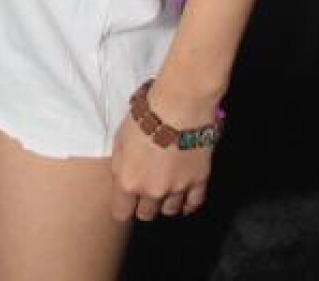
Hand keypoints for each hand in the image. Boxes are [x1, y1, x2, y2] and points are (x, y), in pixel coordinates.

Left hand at [109, 106, 212, 221]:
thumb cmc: (145, 115)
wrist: (179, 104)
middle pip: (146, 214)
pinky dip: (188, 202)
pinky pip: (193, 203)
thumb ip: (119, 165)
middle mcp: (153, 191)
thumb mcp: (119, 138)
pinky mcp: (199, 182)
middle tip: (145, 188)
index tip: (125, 200)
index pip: (121, 213)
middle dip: (143, 204)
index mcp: (130, 181)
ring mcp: (178, 189)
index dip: (122, 207)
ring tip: (164, 187)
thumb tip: (122, 179)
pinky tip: (184, 196)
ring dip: (165, 202)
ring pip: (169, 210)